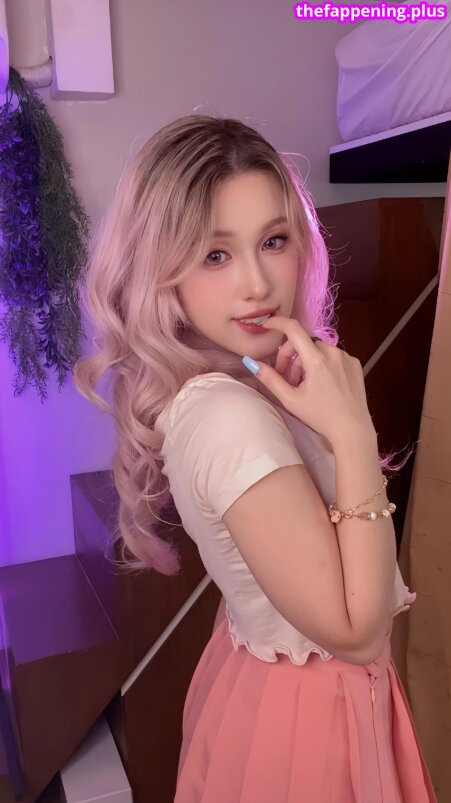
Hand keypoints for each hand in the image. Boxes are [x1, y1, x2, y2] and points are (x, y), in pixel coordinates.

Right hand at [248, 315, 375, 444]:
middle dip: (291, 356)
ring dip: (307, 362)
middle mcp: (333, 353)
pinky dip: (322, 364)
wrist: (352, 430)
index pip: (294, 329)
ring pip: (318, 349)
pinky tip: (323, 384)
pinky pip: (332, 356)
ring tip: (305, 385)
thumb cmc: (320, 416)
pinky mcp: (354, 363)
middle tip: (288, 379)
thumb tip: (251, 362)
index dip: (278, 323)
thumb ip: (270, 378)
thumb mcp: (290, 399)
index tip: (267, 326)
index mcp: (316, 360)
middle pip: (304, 343)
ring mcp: (346, 357)